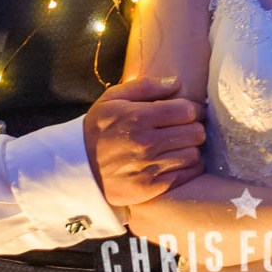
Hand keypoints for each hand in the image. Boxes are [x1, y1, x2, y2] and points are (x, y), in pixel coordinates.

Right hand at [83, 76, 204, 206]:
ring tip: (181, 146)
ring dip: (192, 149)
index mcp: (139, 117)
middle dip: (194, 128)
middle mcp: (146, 143)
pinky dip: (188, 169)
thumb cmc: (97, 129)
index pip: (187, 110)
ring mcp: (149, 168)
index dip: (192, 109)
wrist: (76, 169)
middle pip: (195, 132)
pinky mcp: (150, 189)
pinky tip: (179, 163)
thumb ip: (146, 86)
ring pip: (194, 155)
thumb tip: (176, 82)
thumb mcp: (112, 99)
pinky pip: (186, 176)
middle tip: (186, 129)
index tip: (188, 112)